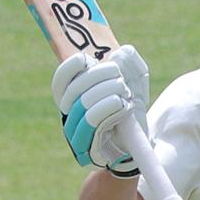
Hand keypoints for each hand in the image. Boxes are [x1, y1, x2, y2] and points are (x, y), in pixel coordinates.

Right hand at [51, 45, 149, 173]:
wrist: (138, 146)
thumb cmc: (132, 110)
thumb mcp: (135, 81)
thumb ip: (129, 62)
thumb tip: (120, 52)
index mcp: (73, 99)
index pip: (61, 81)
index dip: (70, 68)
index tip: (86, 58)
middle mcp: (69, 116)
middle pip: (74, 90)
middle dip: (98, 76)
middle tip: (119, 75)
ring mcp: (76, 133)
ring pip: (83, 105)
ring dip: (107, 93)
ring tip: (125, 91)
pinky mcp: (87, 147)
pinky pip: (93, 123)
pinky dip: (109, 109)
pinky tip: (124, 106)